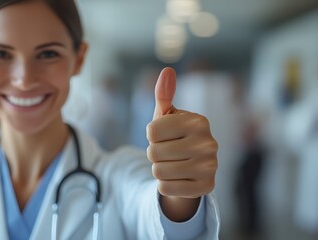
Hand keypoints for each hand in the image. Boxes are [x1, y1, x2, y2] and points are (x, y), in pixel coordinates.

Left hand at [146, 67, 217, 220]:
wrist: (192, 168)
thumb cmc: (174, 136)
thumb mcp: (167, 116)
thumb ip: (164, 95)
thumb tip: (167, 70)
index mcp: (199, 121)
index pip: (151, 131)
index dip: (151, 135)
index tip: (164, 136)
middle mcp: (209, 143)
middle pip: (153, 153)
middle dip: (154, 154)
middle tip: (168, 152)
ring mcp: (210, 167)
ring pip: (158, 172)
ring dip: (158, 170)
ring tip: (172, 165)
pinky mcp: (206, 187)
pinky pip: (166, 189)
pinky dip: (166, 185)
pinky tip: (178, 179)